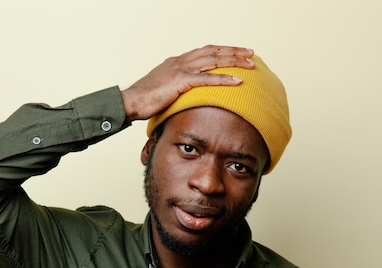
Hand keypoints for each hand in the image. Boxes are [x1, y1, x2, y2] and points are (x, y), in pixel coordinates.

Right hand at [121, 45, 254, 120]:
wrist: (130, 101)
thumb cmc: (145, 100)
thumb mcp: (165, 90)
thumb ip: (178, 88)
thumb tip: (187, 96)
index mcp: (178, 61)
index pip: (205, 51)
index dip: (223, 51)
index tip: (237, 53)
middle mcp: (181, 61)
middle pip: (213, 52)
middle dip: (234, 51)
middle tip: (251, 53)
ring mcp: (180, 69)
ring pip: (213, 61)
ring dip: (234, 61)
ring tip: (251, 64)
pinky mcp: (180, 81)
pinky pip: (207, 79)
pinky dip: (224, 79)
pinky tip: (238, 81)